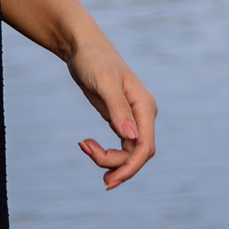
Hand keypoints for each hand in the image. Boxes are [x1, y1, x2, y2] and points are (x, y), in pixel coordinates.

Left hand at [64, 34, 157, 188]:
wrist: (83, 48)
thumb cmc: (94, 60)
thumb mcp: (104, 82)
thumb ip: (118, 109)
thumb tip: (131, 138)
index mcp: (144, 106)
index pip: (144, 146)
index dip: (130, 167)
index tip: (110, 180)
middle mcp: (143, 115)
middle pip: (137, 154)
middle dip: (116, 165)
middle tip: (88, 154)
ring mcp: (132, 118)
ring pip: (128, 152)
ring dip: (108, 159)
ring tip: (85, 147)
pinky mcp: (120, 120)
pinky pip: (120, 146)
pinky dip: (105, 152)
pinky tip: (87, 145)